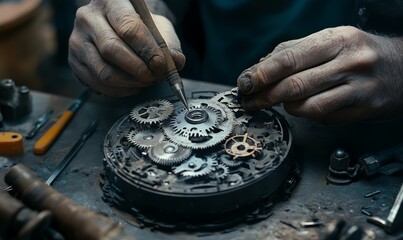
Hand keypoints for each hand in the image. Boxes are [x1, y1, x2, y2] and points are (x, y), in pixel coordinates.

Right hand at [68, 0, 184, 95]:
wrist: (118, 26)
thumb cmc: (141, 26)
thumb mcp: (159, 27)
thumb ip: (169, 44)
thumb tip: (175, 63)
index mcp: (110, 1)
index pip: (128, 27)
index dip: (147, 50)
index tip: (161, 65)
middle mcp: (88, 18)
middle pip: (112, 50)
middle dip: (138, 69)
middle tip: (154, 77)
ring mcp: (77, 40)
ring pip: (103, 71)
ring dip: (130, 83)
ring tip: (145, 82)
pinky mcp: (74, 61)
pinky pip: (97, 84)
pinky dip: (119, 91)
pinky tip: (133, 86)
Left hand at [237, 26, 402, 122]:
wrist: (402, 68)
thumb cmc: (358, 53)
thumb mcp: (329, 41)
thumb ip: (293, 51)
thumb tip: (259, 68)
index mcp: (337, 40)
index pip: (289, 59)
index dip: (262, 74)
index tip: (244, 83)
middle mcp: (349, 63)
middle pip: (295, 85)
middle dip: (265, 95)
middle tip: (250, 100)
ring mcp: (358, 89)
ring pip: (307, 106)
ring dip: (286, 106)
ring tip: (282, 100)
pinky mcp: (362, 110)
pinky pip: (323, 118)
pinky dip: (307, 114)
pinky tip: (306, 106)